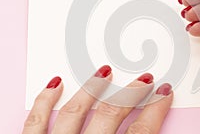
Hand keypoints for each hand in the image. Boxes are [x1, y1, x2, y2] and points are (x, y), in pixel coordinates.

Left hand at [23, 65, 172, 133]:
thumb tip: (155, 127)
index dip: (156, 111)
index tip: (165, 94)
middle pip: (111, 116)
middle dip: (131, 94)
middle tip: (144, 79)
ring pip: (75, 112)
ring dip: (92, 89)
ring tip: (104, 71)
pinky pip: (35, 122)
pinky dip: (44, 101)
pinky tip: (55, 84)